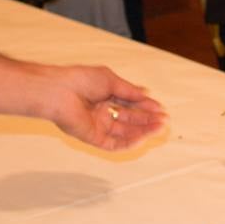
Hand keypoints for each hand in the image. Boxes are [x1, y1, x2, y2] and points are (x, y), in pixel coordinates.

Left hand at [44, 64, 166, 149]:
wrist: (60, 92)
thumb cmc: (81, 80)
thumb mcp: (111, 81)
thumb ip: (130, 91)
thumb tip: (147, 93)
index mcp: (105, 96)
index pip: (129, 104)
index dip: (145, 106)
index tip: (161, 108)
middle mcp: (102, 112)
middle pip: (130, 119)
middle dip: (147, 120)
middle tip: (164, 121)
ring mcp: (98, 126)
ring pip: (125, 132)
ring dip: (143, 131)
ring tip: (159, 128)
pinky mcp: (93, 138)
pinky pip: (114, 143)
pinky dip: (129, 142)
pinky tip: (143, 137)